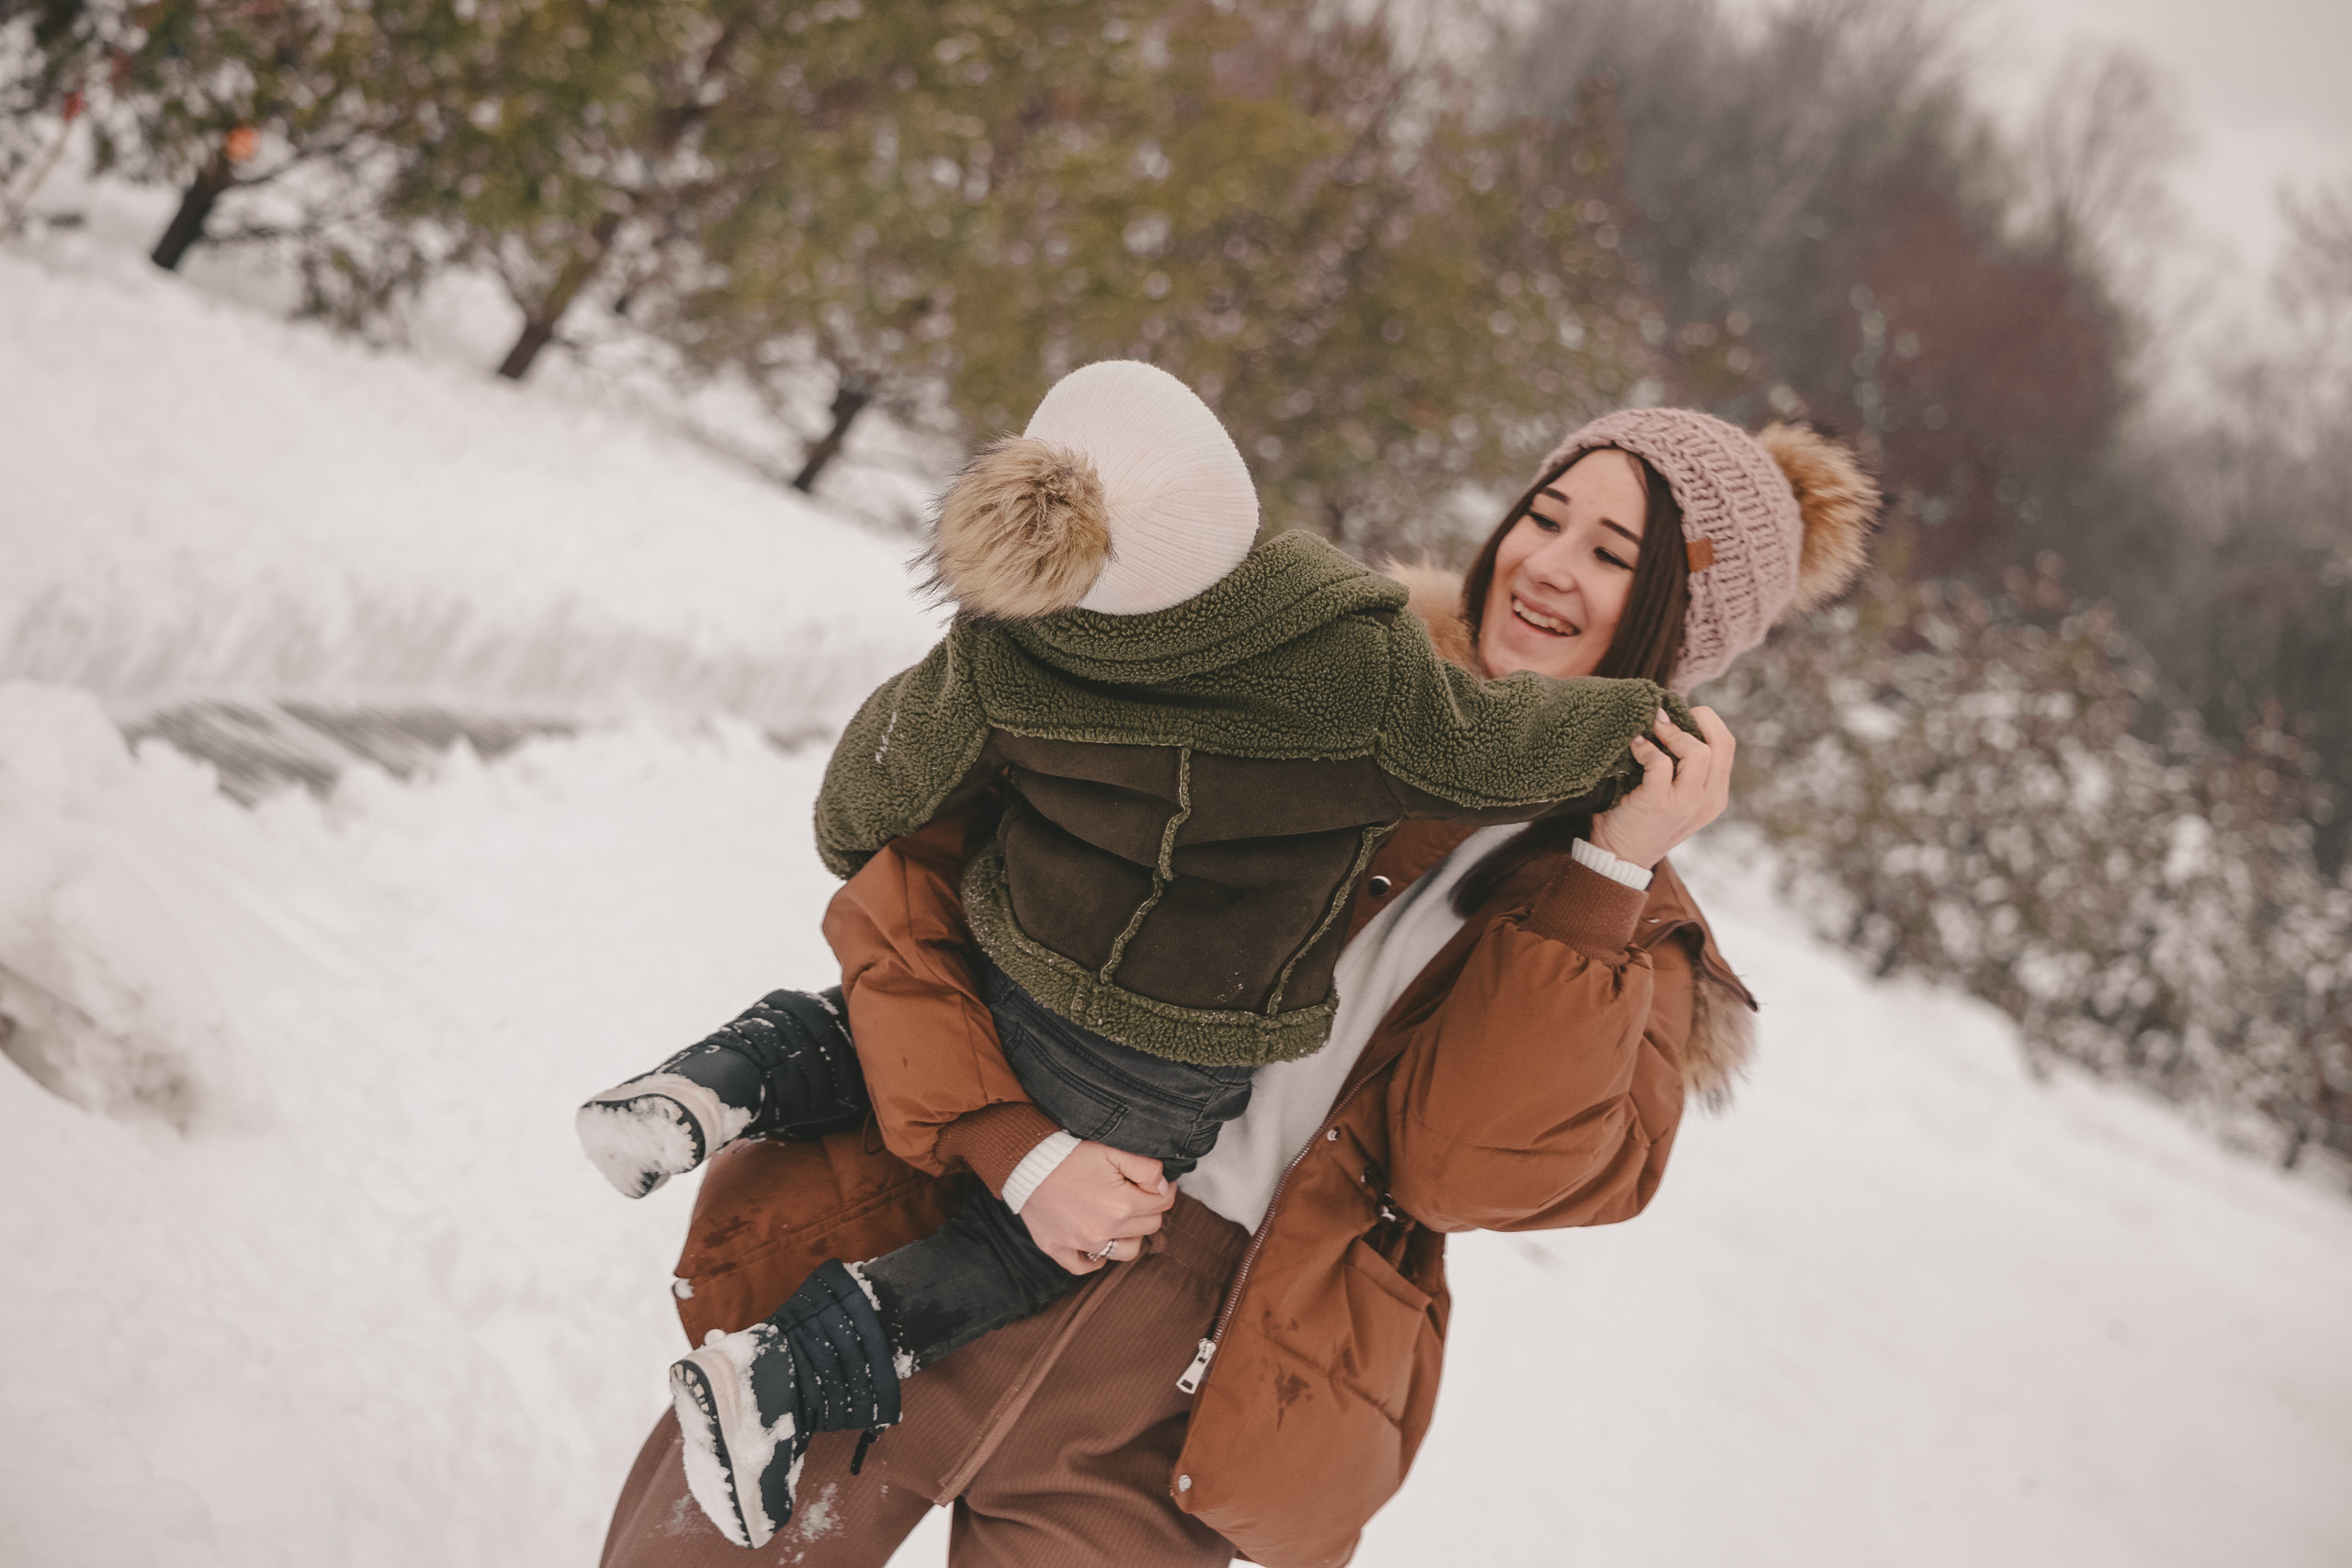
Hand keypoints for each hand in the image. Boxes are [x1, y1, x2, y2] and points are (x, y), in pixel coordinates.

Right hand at [1016, 1140, 1174, 1274]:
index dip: (1164, 1191)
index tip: (1159, 1184)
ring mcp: (1081, 1244)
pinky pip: (1084, 1266)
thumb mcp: (1113, 1150)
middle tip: (1138, 1195)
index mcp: (1122, 1205)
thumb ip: (1147, 1168)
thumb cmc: (1070, 1153)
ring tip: (1121, 1218)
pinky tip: (1098, 1243)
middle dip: (1148, 1210)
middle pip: (1148, 1228)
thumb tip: (1164, 1187)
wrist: (1026, 1161)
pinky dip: (1095, 1259)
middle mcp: (1105, 1230)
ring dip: (1129, 1236)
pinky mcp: (1058, 1248)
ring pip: (1125, 1252)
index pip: (1162, 1205)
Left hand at [1587, 706, 1735, 869]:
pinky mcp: (1659, 804)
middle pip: (1722, 743)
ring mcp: (1686, 804)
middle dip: (1698, 719)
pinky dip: (1646, 749)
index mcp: (1715, 797)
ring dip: (1673, 733)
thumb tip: (1668, 718)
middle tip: (1669, 716)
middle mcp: (1707, 801)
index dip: (1708, 722)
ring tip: (1651, 729)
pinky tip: (1634, 746)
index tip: (1683, 715)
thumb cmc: (1640, 818)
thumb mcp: (1674, 795)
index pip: (1727, 746)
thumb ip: (1681, 768)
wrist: (1619, 857)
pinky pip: (1661, 763)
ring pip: (1699, 752)